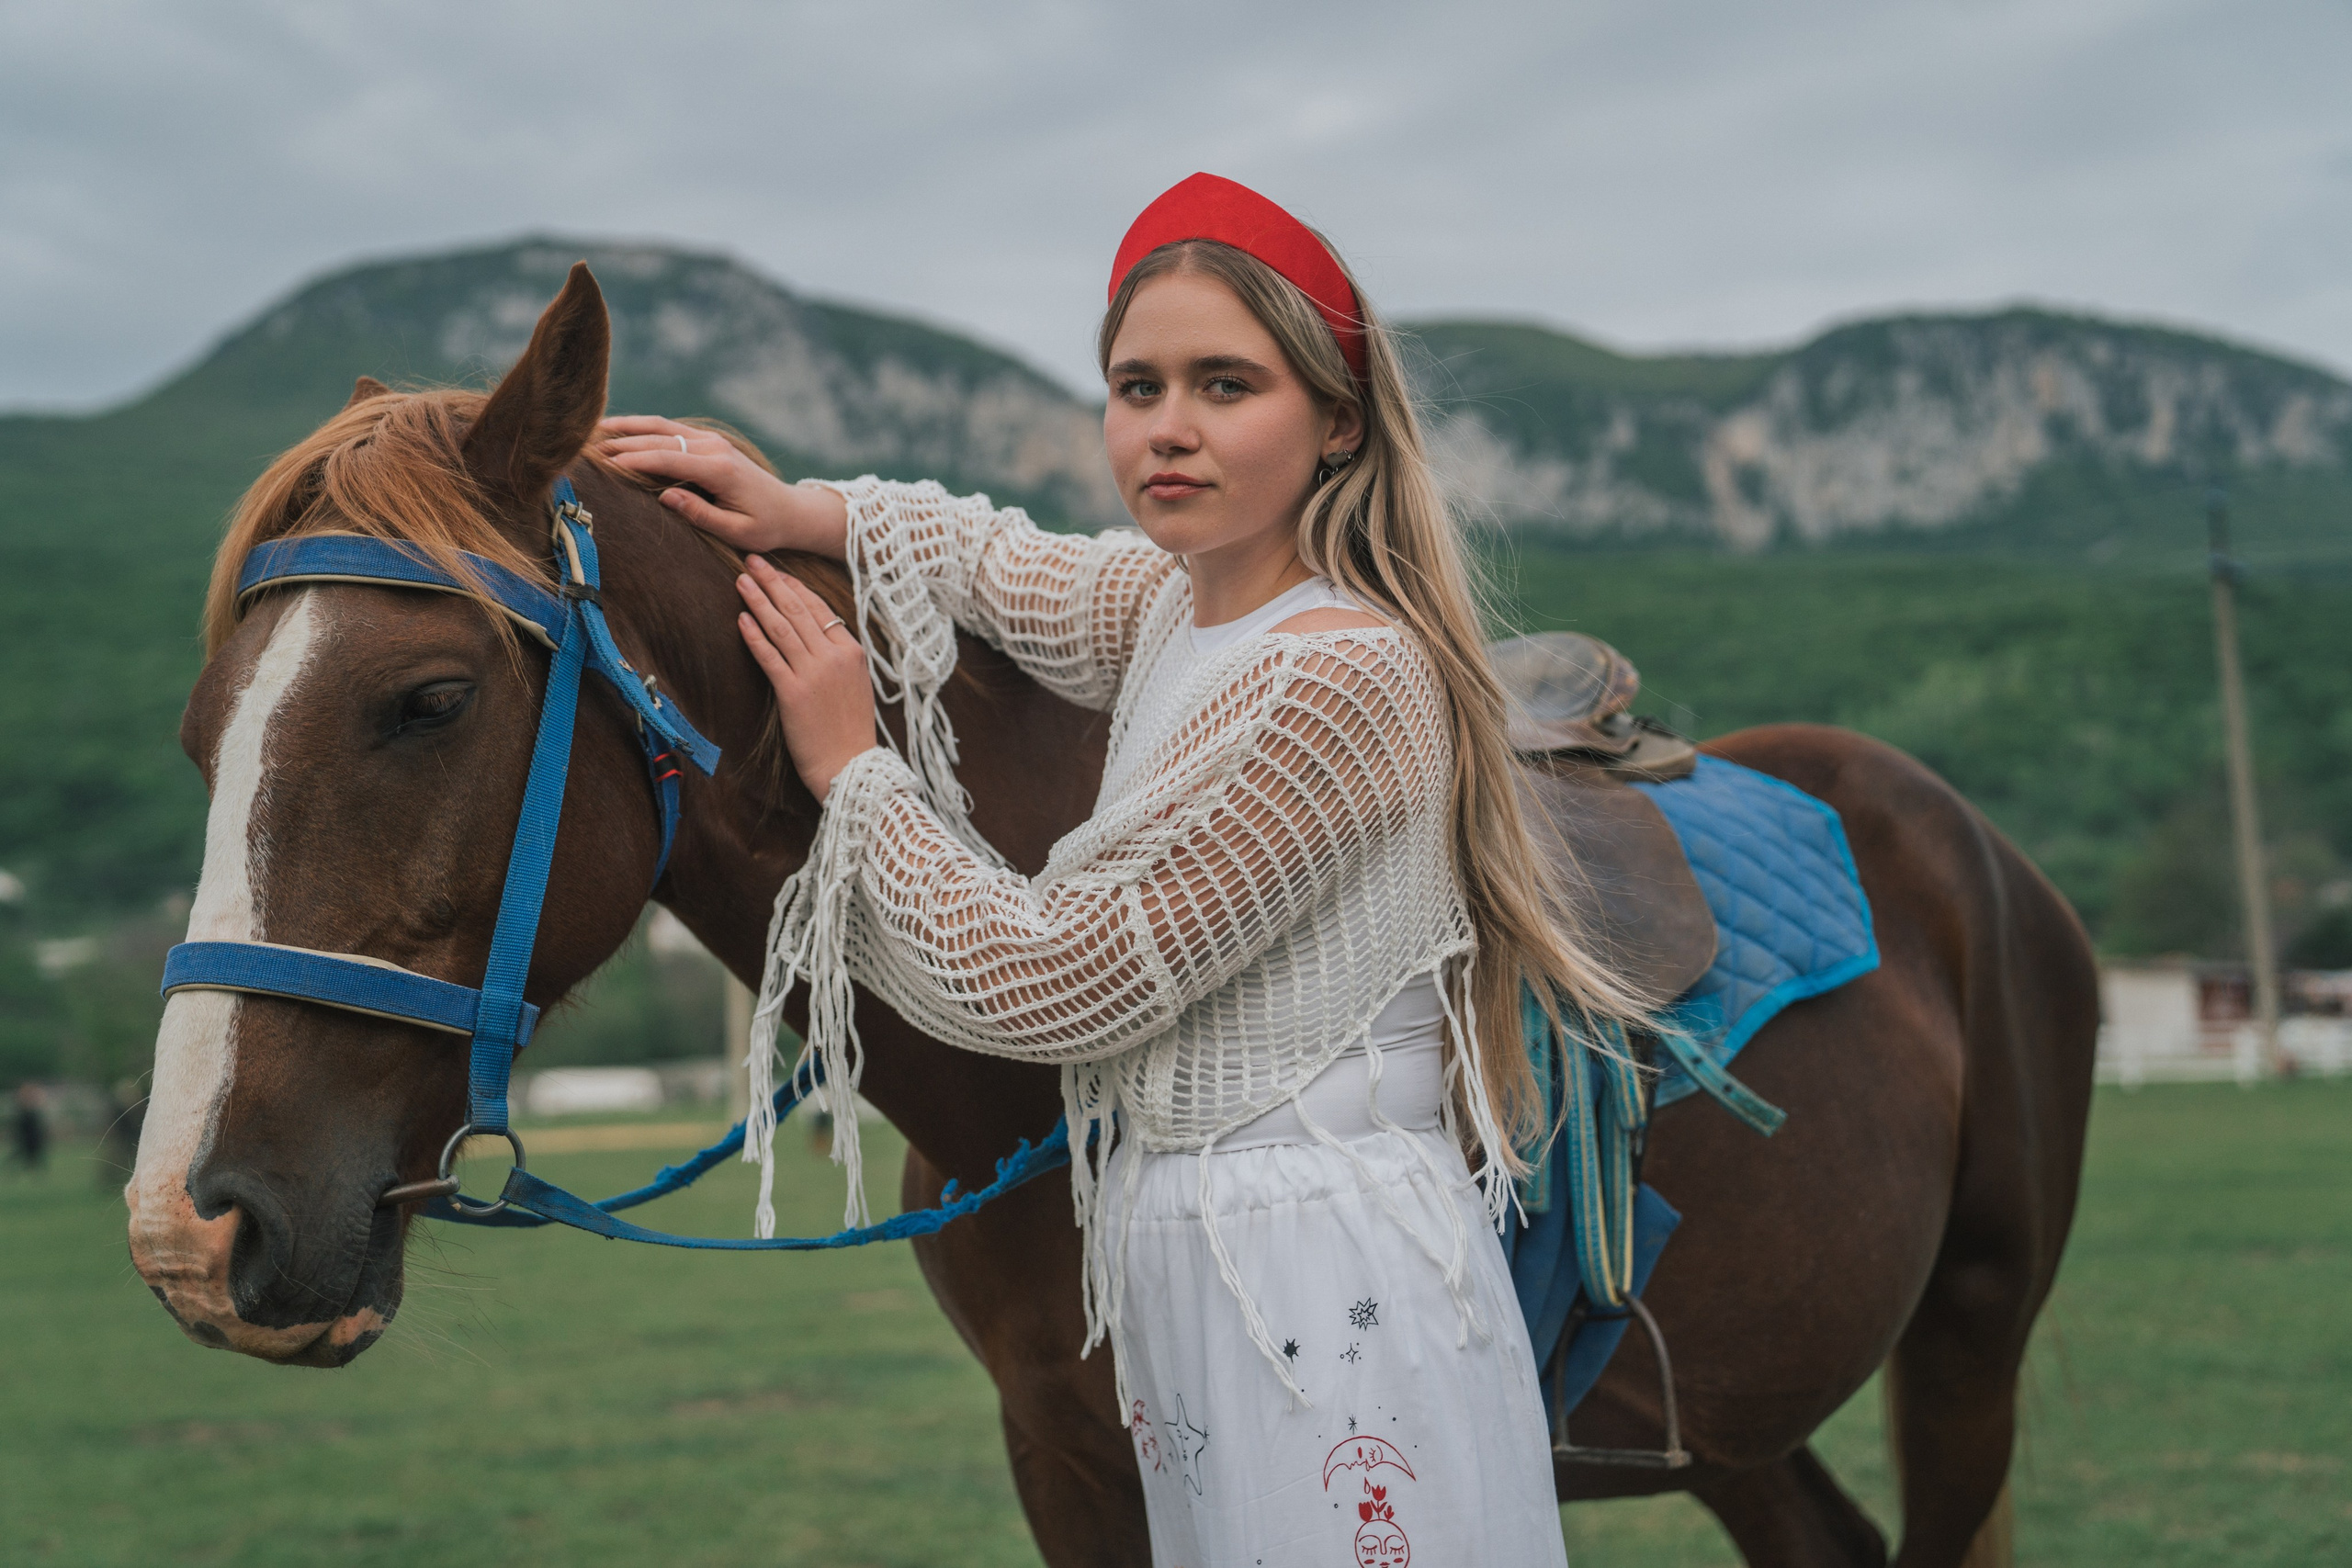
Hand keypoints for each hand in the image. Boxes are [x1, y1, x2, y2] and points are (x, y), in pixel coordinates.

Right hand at [595, 415, 847, 557]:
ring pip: (661, 426)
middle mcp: (713, 448)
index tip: (603, 464)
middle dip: (621, 443)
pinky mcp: (708, 441)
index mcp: (719, 469)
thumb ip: (701, 514)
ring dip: (627, 427)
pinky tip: (618, 431)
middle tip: (583, 449)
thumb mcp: (737, 531)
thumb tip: (665, 496)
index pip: (667, 459)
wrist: (790, 510)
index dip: (633, 460)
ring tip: (592, 430)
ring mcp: (710, 440)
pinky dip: (642, 428)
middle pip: (658, 439)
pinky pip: (669, 429)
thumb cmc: (765, 528)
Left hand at [735, 555, 876, 800]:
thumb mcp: (855, 685)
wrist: (851, 766)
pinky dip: (754, 636)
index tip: (778, 572)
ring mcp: (814, 674)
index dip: (795, 587)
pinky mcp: (793, 693)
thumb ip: (838, 657)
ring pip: (782, 628)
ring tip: (741, 581)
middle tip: (753, 561)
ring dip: (759, 601)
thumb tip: (816, 635)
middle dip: (773, 582)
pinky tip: (741, 619)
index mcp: (852, 652)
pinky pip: (770, 657)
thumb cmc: (851, 730)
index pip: (820, 609)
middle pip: (798, 611)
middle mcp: (834, 657)